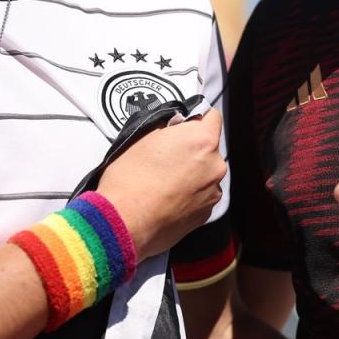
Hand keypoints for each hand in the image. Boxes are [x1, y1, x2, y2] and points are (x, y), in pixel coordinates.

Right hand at [98, 108, 225, 261]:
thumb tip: (172, 127)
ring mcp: (212, 192)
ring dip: (191, 173)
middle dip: (191, 149)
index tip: (184, 124)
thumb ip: (166, 127)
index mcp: (202, 140)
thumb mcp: (142, 136)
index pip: (212, 116)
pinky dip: (189, 194)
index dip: (196, 118)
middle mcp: (214, 166)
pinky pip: (201, 195)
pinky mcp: (206, 214)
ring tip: (163, 181)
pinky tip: (167, 197)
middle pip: (209, 148)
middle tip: (166, 156)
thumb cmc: (129, 181)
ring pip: (205, 173)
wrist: (123, 222)